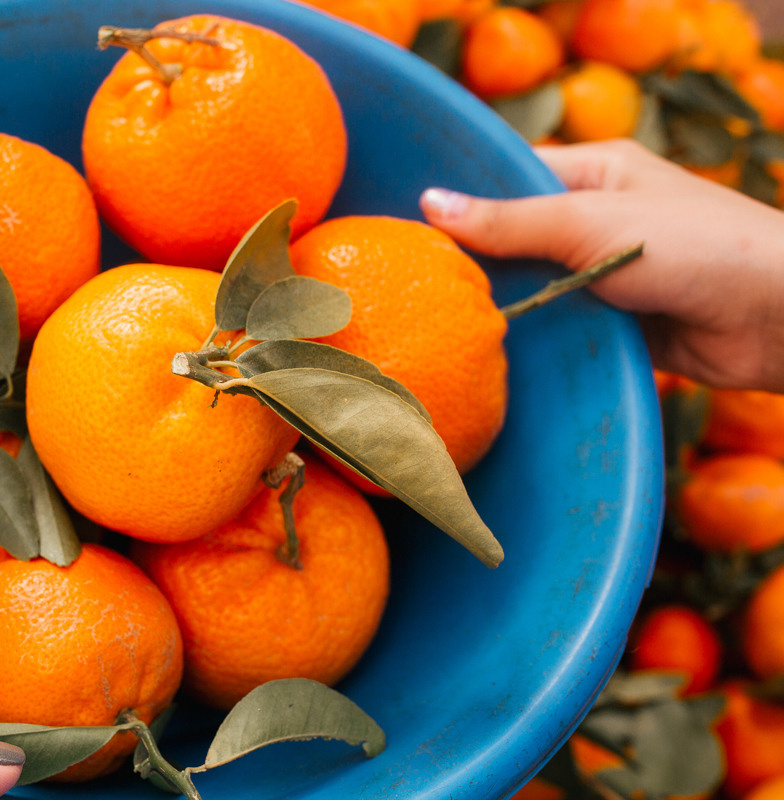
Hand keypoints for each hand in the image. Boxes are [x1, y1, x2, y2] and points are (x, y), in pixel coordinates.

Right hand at [419, 139, 783, 392]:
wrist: (778, 318)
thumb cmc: (694, 246)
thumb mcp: (591, 221)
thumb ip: (511, 220)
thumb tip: (429, 203)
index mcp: (597, 174)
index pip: (513, 177)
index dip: (464, 198)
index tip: (408, 224)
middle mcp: (598, 220)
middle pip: (518, 239)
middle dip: (477, 262)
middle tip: (415, 283)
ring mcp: (606, 275)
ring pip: (535, 290)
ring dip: (505, 308)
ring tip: (438, 322)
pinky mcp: (616, 325)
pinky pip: (560, 330)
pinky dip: (534, 343)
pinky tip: (488, 355)